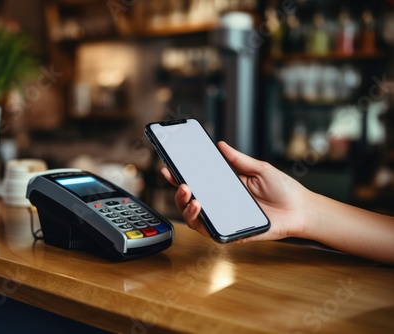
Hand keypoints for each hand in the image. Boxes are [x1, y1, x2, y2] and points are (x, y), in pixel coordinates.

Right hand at [161, 141, 308, 242]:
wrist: (301, 209)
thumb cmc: (283, 190)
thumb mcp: (259, 169)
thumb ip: (239, 159)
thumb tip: (221, 145)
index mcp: (224, 187)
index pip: (197, 182)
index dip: (179, 176)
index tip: (169, 167)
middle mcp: (221, 204)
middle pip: (190, 201)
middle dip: (178, 192)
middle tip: (181, 184)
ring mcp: (224, 218)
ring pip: (194, 218)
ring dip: (186, 207)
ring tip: (191, 197)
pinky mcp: (231, 233)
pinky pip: (210, 231)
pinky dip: (201, 222)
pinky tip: (200, 209)